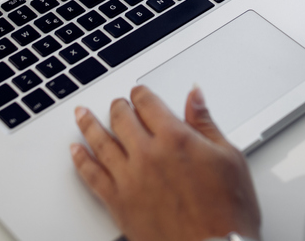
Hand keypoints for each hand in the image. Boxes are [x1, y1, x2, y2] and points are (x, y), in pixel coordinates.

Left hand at [71, 86, 260, 240]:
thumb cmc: (227, 212)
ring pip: (101, 141)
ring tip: (81, 114)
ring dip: (89, 124)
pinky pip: (92, 175)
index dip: (141, 94)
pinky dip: (81, 159)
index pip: (148, 103)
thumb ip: (206, 123)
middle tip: (117, 104)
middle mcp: (148, 154)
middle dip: (119, 106)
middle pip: (122, 118)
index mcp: (175, 138)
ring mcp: (130, 178)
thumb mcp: (228, 157)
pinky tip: (75, 151)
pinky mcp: (118, 203)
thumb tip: (195, 96)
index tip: (139, 93)